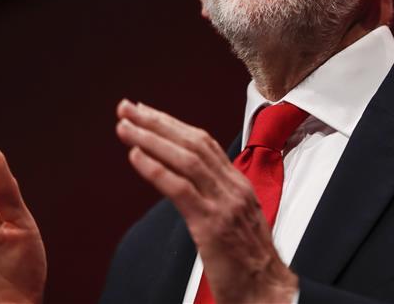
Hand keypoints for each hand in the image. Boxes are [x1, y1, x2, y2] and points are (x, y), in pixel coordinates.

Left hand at [115, 99, 297, 303]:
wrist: (268, 293)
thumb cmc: (248, 264)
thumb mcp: (236, 220)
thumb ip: (217, 198)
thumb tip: (190, 184)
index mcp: (238, 184)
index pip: (204, 142)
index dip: (173, 124)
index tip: (146, 113)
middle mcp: (233, 187)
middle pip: (193, 141)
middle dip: (157, 122)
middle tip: (127, 108)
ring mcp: (224, 204)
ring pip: (185, 158)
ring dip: (150, 138)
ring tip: (125, 127)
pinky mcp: (212, 225)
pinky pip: (180, 188)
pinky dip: (155, 168)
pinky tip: (135, 156)